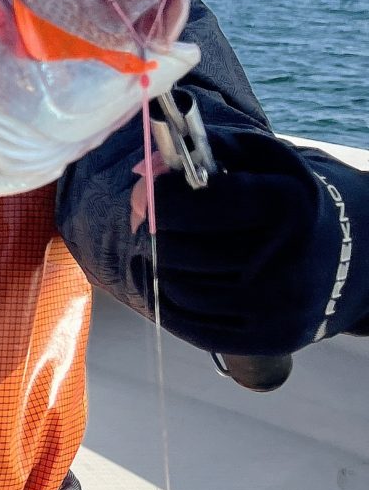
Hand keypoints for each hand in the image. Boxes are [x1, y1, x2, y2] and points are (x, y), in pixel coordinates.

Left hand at [129, 131, 337, 355]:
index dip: (157, 196)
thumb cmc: (283, 199)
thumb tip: (145, 167)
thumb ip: (204, 149)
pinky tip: (163, 277)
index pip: (190, 204)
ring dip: (157, 264)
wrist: (343, 256)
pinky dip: (163, 299)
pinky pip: (186, 323)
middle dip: (154, 231)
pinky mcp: (268, 340)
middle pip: (174, 249)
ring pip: (175, 287)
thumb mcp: (261, 159)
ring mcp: (278, 307)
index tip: (150, 190)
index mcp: (286, 206)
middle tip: (149, 221)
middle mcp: (287, 261)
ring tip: (164, 247)